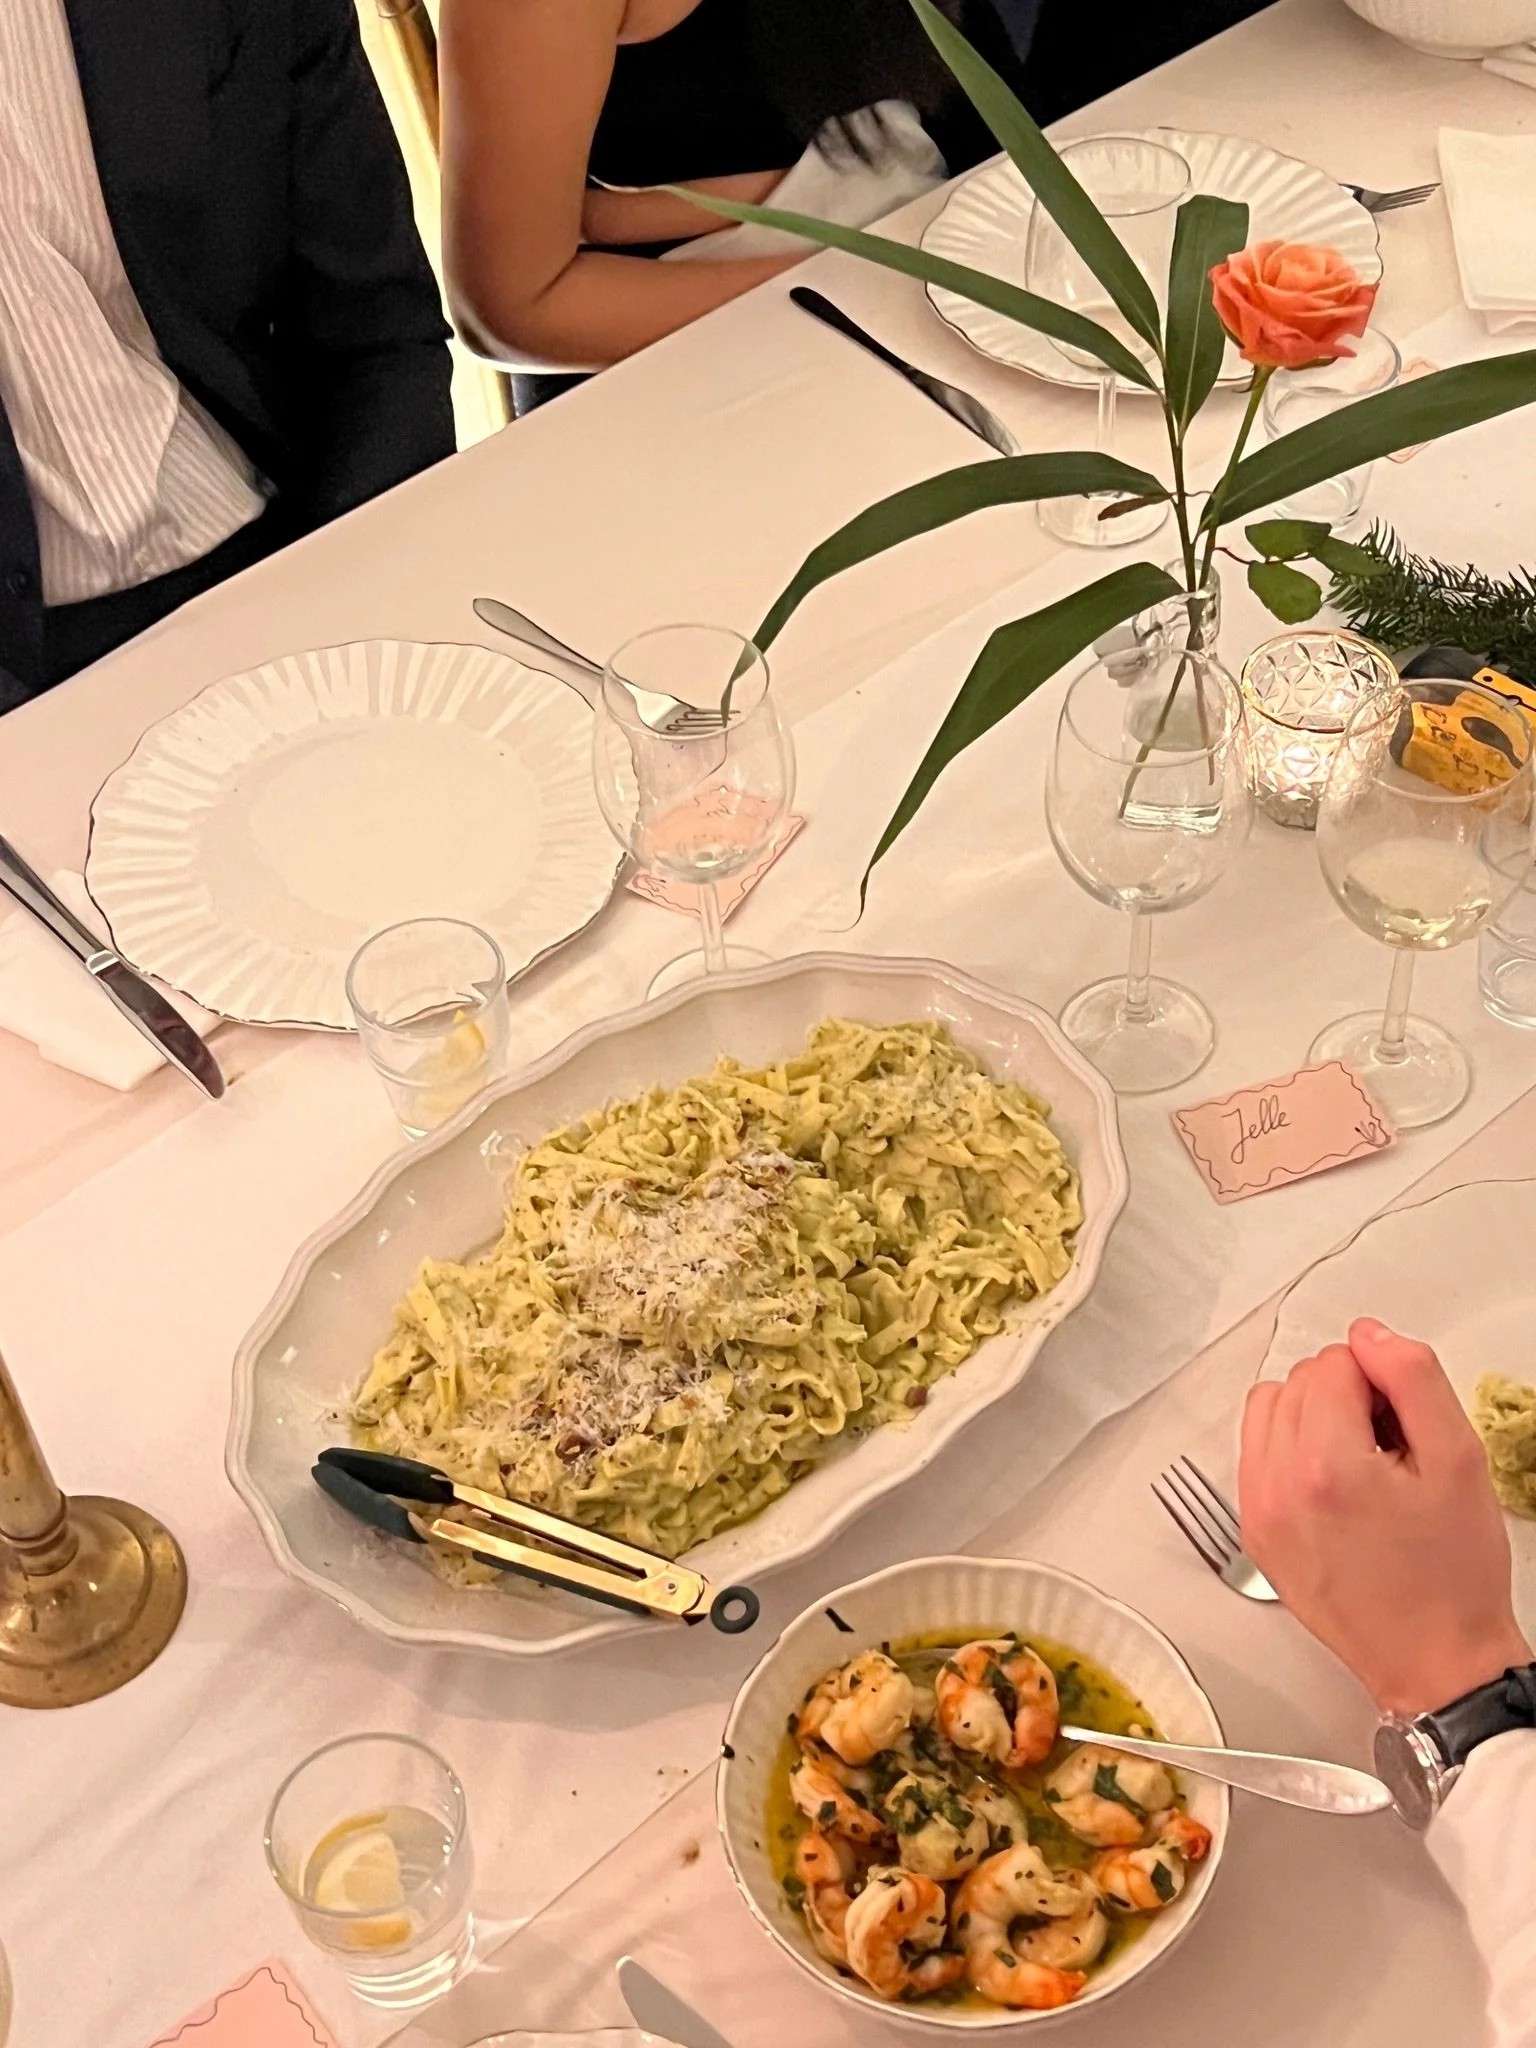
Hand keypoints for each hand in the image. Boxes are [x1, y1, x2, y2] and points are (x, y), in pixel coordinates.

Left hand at [1240, 1318, 1530, 1715]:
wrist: (1438, 1661)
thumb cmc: (1454, 1577)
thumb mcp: (1460, 1460)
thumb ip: (1414, 1379)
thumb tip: (1370, 1335)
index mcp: (1328, 1467)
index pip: (1335, 1363)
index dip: (1380, 1380)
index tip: (1404, 1421)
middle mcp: (1279, 1487)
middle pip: (1299, 1381)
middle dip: (1347, 1396)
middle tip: (1393, 1444)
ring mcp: (1260, 1512)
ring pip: (1269, 1409)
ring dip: (1313, 1416)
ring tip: (1363, 1462)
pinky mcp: (1255, 1533)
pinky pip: (1256, 1454)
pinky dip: (1291, 1451)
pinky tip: (1336, 1484)